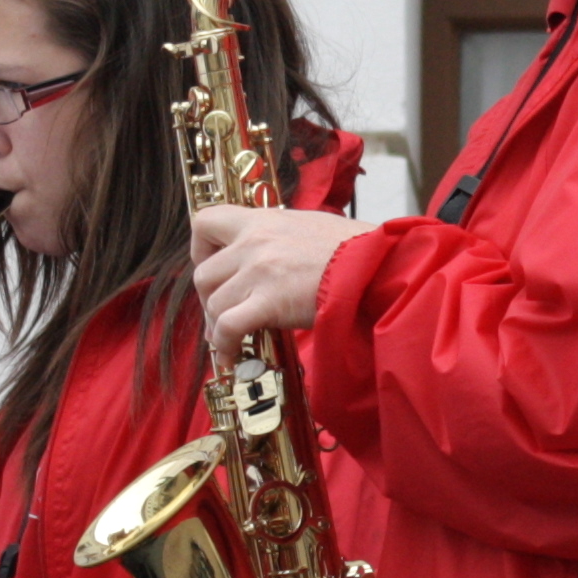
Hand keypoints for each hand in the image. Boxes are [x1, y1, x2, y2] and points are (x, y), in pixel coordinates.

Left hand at [190, 206, 379, 346]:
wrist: (376, 265)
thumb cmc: (357, 248)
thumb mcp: (311, 228)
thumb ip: (283, 238)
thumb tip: (276, 256)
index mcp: (262, 221)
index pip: (205, 222)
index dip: (201, 248)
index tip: (213, 265)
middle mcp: (253, 243)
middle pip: (203, 274)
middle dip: (208, 299)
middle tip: (223, 314)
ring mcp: (258, 272)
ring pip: (214, 303)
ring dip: (218, 325)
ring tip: (231, 340)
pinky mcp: (268, 302)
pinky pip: (228, 327)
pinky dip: (225, 345)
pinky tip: (233, 356)